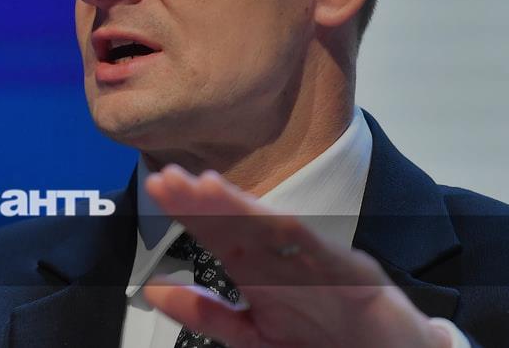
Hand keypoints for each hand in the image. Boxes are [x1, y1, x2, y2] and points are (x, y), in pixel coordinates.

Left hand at [143, 165, 450, 347]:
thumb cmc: (323, 340)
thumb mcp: (252, 335)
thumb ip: (206, 314)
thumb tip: (154, 289)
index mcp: (258, 272)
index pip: (215, 232)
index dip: (186, 209)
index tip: (157, 186)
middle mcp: (284, 261)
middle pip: (238, 224)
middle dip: (204, 200)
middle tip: (170, 178)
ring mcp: (318, 264)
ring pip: (275, 230)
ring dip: (242, 209)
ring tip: (209, 188)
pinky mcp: (354, 277)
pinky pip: (324, 255)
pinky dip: (298, 238)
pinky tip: (272, 220)